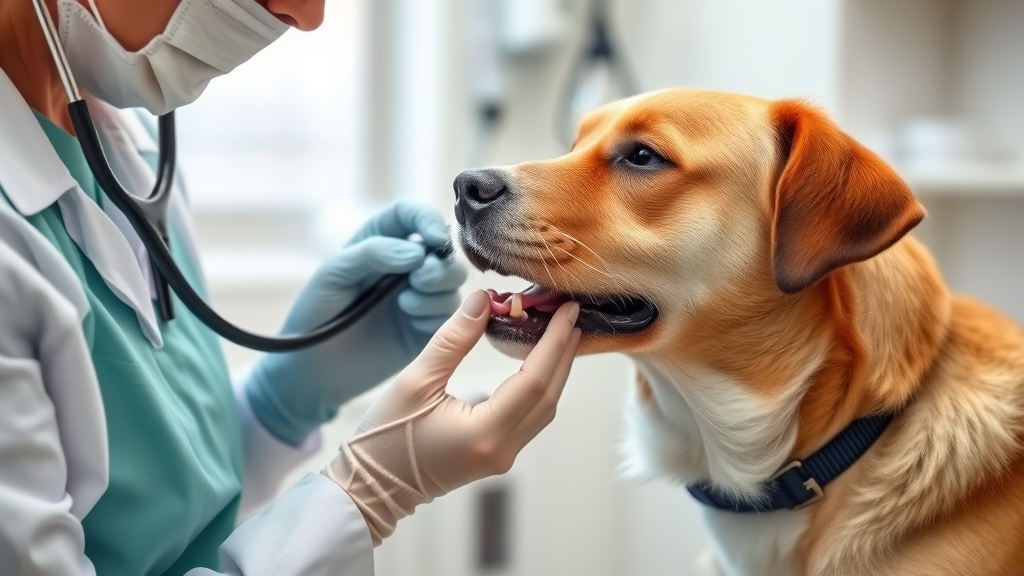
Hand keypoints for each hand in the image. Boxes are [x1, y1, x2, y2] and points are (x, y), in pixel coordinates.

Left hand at [245, 200, 468, 445]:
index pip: (413, 215)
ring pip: (453, 278)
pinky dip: (436, 310)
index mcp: (381, 241)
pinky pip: (452, 311)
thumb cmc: (316, 313)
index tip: (432, 239)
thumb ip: (374, 252)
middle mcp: (405, 264)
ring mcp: (419, 295)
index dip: (428, 220)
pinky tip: (410, 318)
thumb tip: (417, 251)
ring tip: (406, 303)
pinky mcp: (428, 327)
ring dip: (438, 286)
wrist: (313, 368)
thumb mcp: (335, 272)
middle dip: (439, 262)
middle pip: (444, 248)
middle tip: (419, 278)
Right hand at [323, 290, 581, 544]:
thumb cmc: (385, 438)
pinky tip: (537, 363)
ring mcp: (502, 457)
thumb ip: (454, 339)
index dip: (554, 341)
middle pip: (549, 395)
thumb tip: (484, 299)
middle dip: (563, 352)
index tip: (567, 309)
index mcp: (484, 433)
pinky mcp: (496, 456)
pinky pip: (531, 417)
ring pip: (544, 409)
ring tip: (560, 333)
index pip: (535, 379)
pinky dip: (540, 386)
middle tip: (570, 314)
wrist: (371, 488)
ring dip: (555, 370)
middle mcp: (502, 450)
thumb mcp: (415, 381)